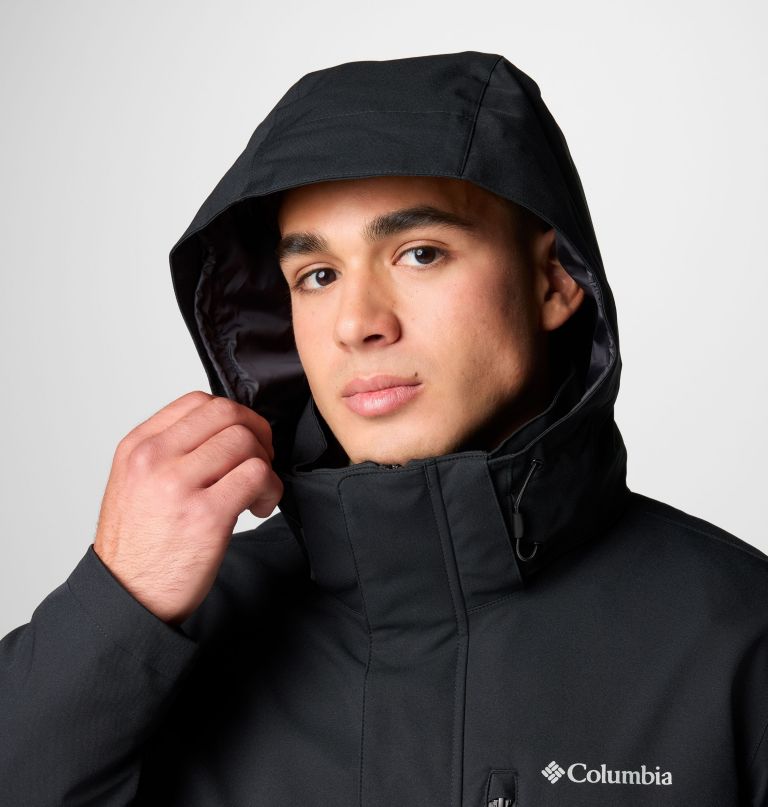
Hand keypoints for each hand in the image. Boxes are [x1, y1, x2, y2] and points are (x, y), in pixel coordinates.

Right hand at [93, 391, 283, 624]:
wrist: (127, 597)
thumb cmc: (140, 544)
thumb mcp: (137, 482)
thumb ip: (172, 451)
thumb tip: (226, 431)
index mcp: (138, 447)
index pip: (198, 402)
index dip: (233, 417)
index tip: (242, 440)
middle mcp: (155, 459)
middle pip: (227, 414)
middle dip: (256, 433)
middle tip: (259, 461)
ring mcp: (179, 485)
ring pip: (245, 442)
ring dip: (265, 464)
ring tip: (256, 492)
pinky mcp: (206, 515)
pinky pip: (257, 475)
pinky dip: (271, 488)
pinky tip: (258, 506)